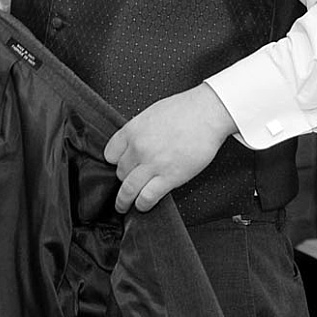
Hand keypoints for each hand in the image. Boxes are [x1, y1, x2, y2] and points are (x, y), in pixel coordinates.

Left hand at [104, 85, 236, 214]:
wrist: (207, 113)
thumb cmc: (184, 110)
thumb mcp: (152, 114)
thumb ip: (139, 131)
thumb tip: (134, 144)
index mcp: (133, 130)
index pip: (110, 154)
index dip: (115, 163)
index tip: (118, 168)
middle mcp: (139, 147)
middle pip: (120, 173)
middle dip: (124, 179)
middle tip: (128, 184)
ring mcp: (153, 164)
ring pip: (128, 189)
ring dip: (124, 201)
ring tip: (123, 206)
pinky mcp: (169, 177)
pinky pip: (147, 197)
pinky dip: (142, 205)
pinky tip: (142, 205)